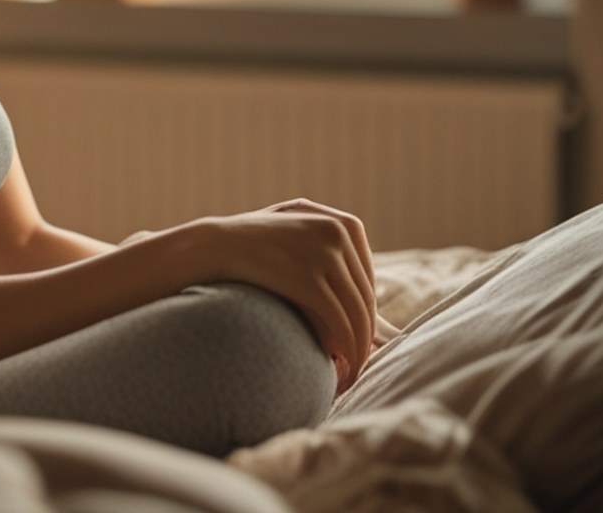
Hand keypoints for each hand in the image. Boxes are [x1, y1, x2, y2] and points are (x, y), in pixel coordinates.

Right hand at [183, 199, 378, 391]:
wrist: (205, 249)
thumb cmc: (252, 259)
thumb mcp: (301, 257)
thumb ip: (343, 285)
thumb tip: (397, 336)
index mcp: (343, 223)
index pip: (368, 283)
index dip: (363, 319)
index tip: (351, 346)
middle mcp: (338, 229)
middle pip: (365, 299)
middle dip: (363, 341)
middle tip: (355, 372)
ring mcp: (323, 250)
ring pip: (358, 314)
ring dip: (358, 353)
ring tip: (347, 379)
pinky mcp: (308, 276)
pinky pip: (341, 322)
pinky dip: (345, 351)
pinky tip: (336, 370)